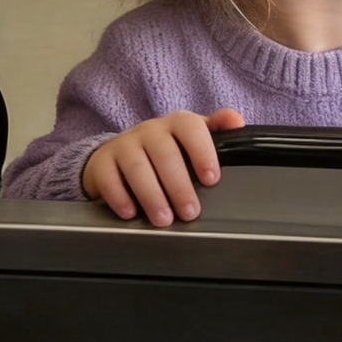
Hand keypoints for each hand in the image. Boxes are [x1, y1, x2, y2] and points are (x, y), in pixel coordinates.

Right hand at [81, 109, 244, 225]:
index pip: (190, 127)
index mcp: (175, 124)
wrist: (118, 155)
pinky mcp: (102, 163)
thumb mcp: (190, 138)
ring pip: (136, 165)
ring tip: (164, 219)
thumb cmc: (164, 150)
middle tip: (190, 212)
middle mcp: (149, 131)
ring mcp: (124, 144)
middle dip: (178, 184)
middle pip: (164, 152)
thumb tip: (238, 122)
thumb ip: (216, 130)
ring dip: (151, 194)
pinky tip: (131, 213)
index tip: (212, 179)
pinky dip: (119, 196)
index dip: (202, 151)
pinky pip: (108, 177)